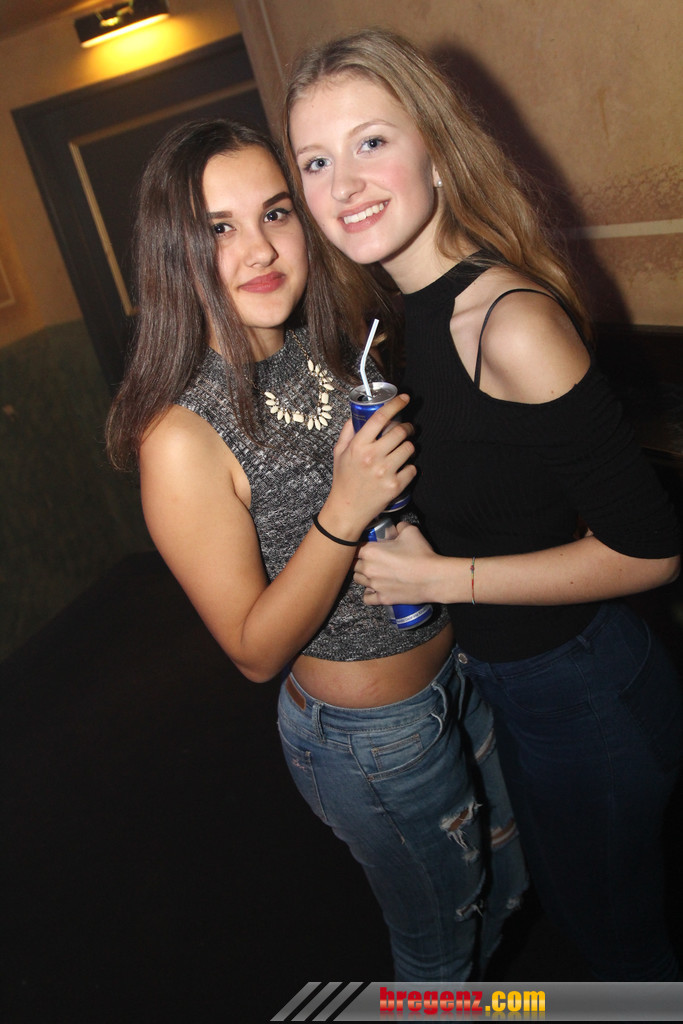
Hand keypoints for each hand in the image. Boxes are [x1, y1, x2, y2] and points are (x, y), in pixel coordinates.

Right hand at [322, 395, 416, 537]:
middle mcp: (372, 456)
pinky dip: (410, 467)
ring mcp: (385, 471)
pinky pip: (413, 468)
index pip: (380, 417)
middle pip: (400, 431)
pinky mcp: (395, 485)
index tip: (404, 398)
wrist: (347, 509)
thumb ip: (348, 431)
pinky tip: (402, 469)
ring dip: (409, 446)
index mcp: (358, 445)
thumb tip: (357, 414)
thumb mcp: (339, 452)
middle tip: (407, 429)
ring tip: (403, 450)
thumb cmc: (343, 480)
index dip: (395, 404)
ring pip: (410, 448)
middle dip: (407, 427)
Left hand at [354, 521, 442, 604]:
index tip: (366, 547)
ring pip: (358, 580)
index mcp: (370, 551)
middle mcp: (368, 569)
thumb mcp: (410, 532)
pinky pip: (367, 597)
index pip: (354, 548)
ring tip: (375, 573)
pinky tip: (376, 588)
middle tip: (372, 560)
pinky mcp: (382, 598)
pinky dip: (369, 593)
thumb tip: (397, 527)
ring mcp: (374, 585)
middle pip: (354, 565)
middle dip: (361, 561)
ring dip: (364, 576)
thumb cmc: (421, 554)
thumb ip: (399, 527)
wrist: (433, 578)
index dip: (360, 547)